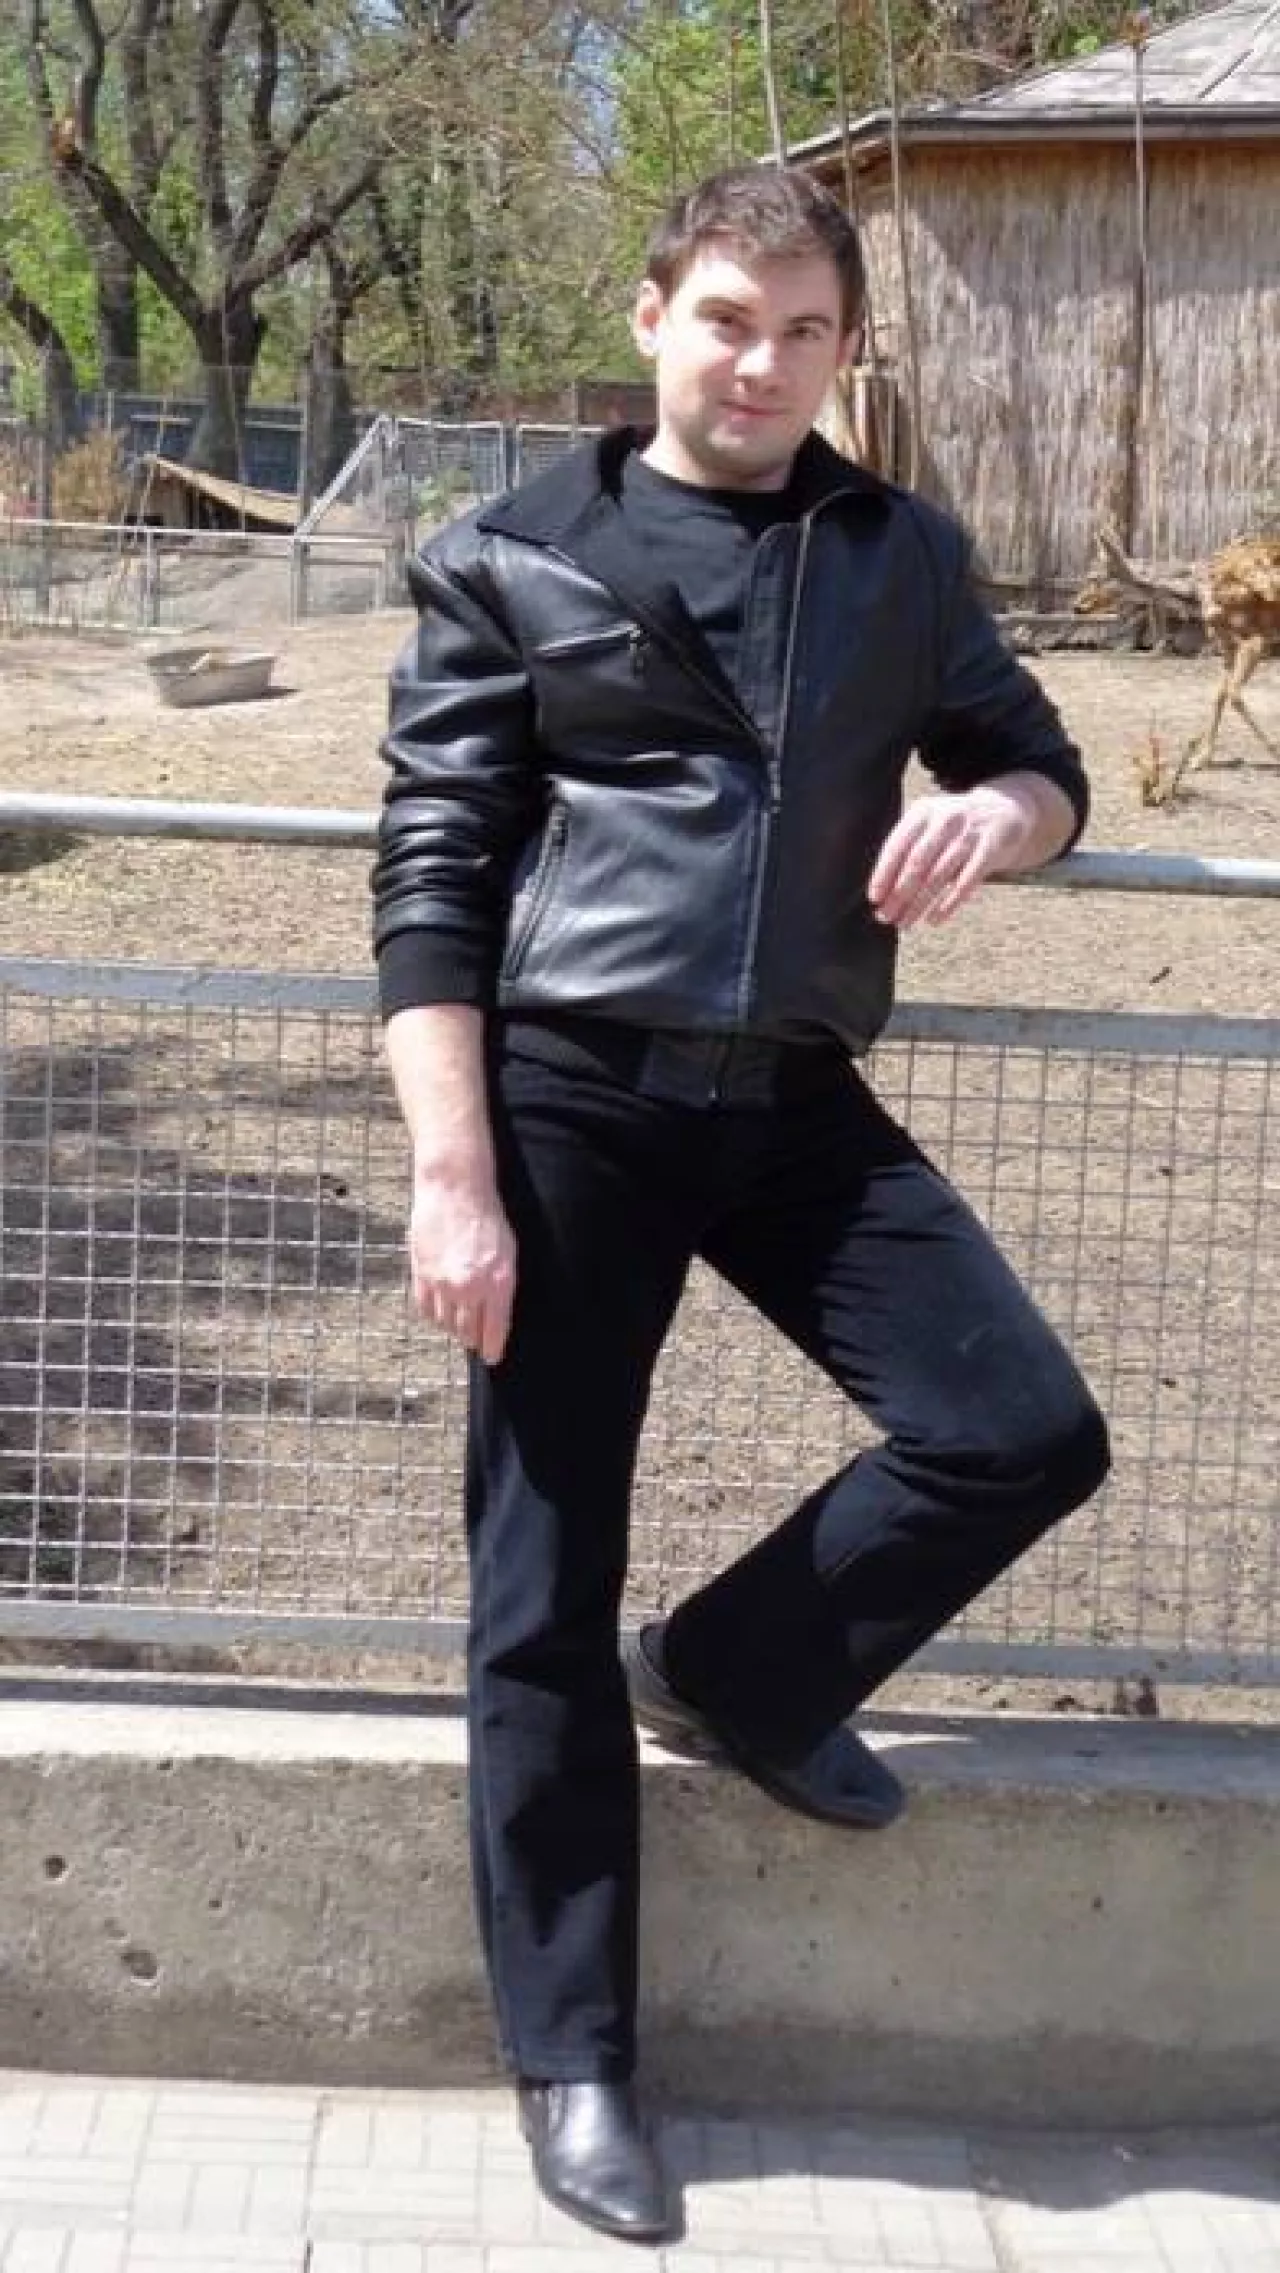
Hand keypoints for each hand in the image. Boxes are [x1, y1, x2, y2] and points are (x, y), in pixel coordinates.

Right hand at [407, 1169, 516, 1365]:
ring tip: (458, 1319)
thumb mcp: (508, 1252)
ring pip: (446, 1324)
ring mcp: (443, 1283)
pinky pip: (425, 1310)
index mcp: (498, 1283)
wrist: (455, 1191)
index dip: (492, 1349)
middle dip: (473, 1337)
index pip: (495, 1331)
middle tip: (475, 1337)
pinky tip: (440, 1307)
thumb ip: (502, 1286)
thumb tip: (495, 1315)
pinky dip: (433, 1314)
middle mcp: (470, 1288)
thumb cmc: (487, 1218)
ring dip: (453, 1326)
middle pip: (468, 1331)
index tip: (491, 1357)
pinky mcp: (422, 1275)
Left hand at [868, 781, 1041, 928]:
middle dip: (899, 894)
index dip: (884, 874)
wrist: (1004, 810)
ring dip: (920, 904)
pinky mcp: (990, 850)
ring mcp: (969, 835)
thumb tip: (883, 891)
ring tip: (906, 923)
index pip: (898, 845)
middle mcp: (945, 820)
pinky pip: (966, 882)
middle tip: (887, 917)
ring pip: (939, 876)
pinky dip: (948, 904)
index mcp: (923, 812)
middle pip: (917, 863)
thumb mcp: (930, 822)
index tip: (875, 898)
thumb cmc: (955, 826)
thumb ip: (909, 847)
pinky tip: (935, 919)